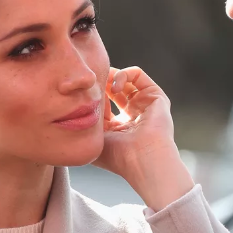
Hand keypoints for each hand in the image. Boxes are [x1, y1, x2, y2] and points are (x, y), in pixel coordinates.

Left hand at [93, 66, 194, 210]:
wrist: (141, 159)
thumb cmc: (117, 155)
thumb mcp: (95, 138)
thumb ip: (87, 121)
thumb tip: (77, 106)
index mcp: (120, 127)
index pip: (104, 103)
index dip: (92, 98)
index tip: (84, 100)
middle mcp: (134, 114)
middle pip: (114, 89)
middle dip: (101, 84)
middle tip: (92, 86)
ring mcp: (145, 104)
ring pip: (125, 79)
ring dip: (110, 77)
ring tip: (103, 85)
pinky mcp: (155, 95)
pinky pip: (137, 74)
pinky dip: (122, 74)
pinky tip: (115, 87)